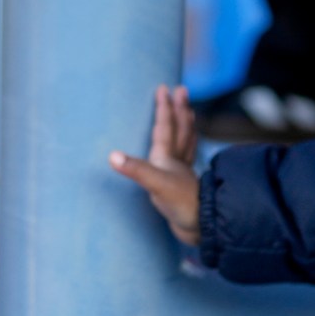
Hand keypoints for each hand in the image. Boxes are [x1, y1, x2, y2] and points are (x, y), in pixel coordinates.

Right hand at [109, 84, 200, 244]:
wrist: (202, 227)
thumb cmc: (181, 205)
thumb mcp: (156, 185)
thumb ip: (136, 170)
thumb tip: (113, 156)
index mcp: (168, 158)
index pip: (165, 126)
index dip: (163, 107)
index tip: (163, 88)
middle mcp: (176, 162)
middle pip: (181, 130)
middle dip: (180, 109)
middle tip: (182, 90)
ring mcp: (182, 175)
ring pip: (186, 144)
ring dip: (187, 127)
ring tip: (189, 114)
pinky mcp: (183, 188)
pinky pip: (186, 162)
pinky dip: (188, 152)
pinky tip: (186, 154)